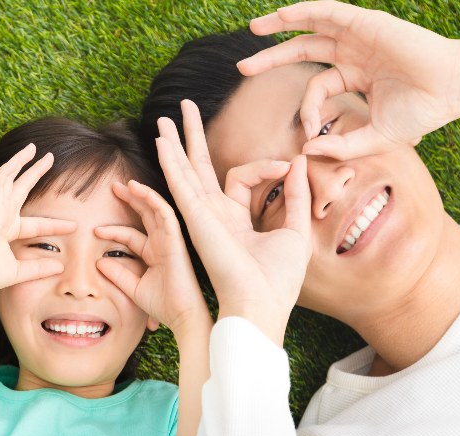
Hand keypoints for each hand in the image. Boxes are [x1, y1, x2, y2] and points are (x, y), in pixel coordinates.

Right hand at [0, 144, 76, 298]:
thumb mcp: (20, 272)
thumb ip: (38, 268)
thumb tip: (60, 267)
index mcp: (7, 231)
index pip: (36, 224)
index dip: (55, 224)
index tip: (74, 225)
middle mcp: (1, 218)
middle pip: (21, 189)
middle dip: (35, 173)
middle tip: (49, 157)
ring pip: (7, 179)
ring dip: (20, 162)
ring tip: (34, 148)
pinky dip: (7, 170)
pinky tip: (18, 159)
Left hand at [95, 180, 209, 338]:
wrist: (182, 315)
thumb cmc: (163, 305)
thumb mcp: (133, 288)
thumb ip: (118, 274)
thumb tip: (98, 262)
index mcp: (154, 254)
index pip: (131, 235)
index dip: (114, 230)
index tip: (95, 230)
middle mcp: (163, 243)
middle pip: (145, 215)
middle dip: (131, 200)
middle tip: (113, 187)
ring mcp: (171, 240)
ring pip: (156, 209)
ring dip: (141, 194)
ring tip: (125, 183)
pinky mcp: (177, 239)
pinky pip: (165, 213)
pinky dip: (153, 200)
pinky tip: (139, 190)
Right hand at [156, 100, 312, 345]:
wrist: (261, 304)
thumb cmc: (278, 280)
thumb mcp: (295, 230)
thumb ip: (296, 196)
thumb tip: (298, 162)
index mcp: (234, 219)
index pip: (241, 176)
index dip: (266, 165)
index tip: (288, 166)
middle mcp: (212, 215)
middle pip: (198, 167)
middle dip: (192, 136)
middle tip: (183, 107)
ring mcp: (201, 216)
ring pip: (184, 171)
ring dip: (174, 143)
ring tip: (162, 117)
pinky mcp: (196, 218)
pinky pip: (180, 184)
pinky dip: (170, 162)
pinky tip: (162, 142)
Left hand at [239, 0, 459, 159]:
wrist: (453, 90)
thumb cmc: (422, 112)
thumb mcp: (374, 137)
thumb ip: (341, 146)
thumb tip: (305, 150)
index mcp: (356, 76)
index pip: (318, 89)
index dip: (307, 109)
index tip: (307, 130)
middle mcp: (354, 54)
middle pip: (304, 50)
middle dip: (272, 57)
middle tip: (243, 67)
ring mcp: (359, 36)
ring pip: (311, 26)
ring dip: (280, 25)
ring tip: (253, 28)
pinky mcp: (366, 23)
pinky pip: (328, 12)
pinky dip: (304, 11)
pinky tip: (281, 15)